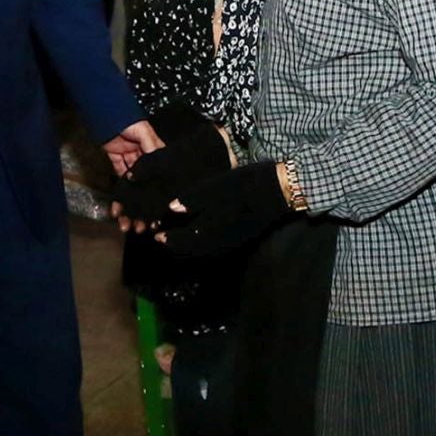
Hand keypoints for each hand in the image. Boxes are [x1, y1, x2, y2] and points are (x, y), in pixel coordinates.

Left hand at [103, 119, 162, 176]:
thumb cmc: (128, 118)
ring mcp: (126, 149)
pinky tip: (125, 178)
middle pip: (143, 163)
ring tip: (135, 181)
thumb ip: (151, 147)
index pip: (155, 155)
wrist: (107, 115)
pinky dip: (121, 173)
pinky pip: (118, 165)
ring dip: (133, 174)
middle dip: (143, 171)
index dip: (157, 164)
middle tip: (145, 180)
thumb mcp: (145, 133)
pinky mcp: (114, 152)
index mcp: (149, 140)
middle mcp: (138, 146)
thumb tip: (156, 163)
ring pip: (131, 166)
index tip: (157, 173)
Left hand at [110, 117, 232, 229]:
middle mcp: (146, 160)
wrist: (106, 112)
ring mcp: (131, 161)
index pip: (160, 181)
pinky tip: (118, 210)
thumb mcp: (146, 133)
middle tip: (142, 228)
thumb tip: (163, 167)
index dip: (159, 198)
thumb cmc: (130, 120)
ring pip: (132, 188)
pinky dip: (118, 196)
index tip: (159, 217)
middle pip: (146, 188)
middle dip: (144, 208)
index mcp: (156, 154)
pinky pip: (119, 181)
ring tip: (128, 224)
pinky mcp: (117, 160)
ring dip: (130, 206)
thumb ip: (153, 148)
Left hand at [150, 160, 289, 256]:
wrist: (279, 191)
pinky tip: (200, 238)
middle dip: (176, 245)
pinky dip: (202, 246)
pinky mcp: (241, 239)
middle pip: (192, 249)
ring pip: (204, 251)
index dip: (169, 237)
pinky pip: (215, 248)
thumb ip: (193, 199)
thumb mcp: (217, 186)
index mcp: (212, 228)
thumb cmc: (246, 184)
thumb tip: (170, 208)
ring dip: (188, 247)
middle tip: (161, 239)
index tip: (155, 233)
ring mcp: (233, 242)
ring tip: (176, 240)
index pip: (184, 239)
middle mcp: (221, 241)